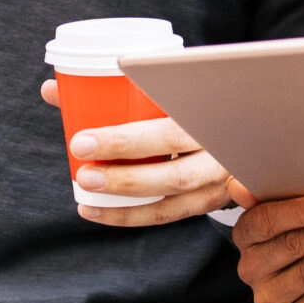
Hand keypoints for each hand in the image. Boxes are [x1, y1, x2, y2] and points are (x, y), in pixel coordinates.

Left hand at [40, 79, 234, 226]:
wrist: (251, 130)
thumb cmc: (193, 104)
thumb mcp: (167, 87)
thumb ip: (113, 90)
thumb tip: (52, 90)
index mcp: (210, 105)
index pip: (172, 109)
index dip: (129, 125)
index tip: (86, 133)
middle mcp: (220, 141)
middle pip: (173, 154)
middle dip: (124, 159)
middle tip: (81, 156)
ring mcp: (220, 175)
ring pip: (173, 190)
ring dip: (125, 195)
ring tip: (85, 191)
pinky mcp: (210, 200)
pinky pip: (170, 212)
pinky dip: (131, 215)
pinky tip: (98, 212)